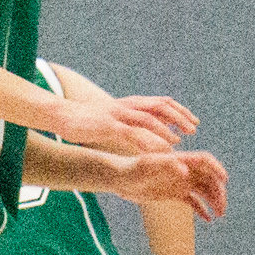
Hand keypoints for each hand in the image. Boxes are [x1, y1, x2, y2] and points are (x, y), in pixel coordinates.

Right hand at [51, 93, 191, 156]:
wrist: (61, 114)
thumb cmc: (84, 120)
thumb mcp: (110, 120)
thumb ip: (127, 124)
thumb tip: (141, 134)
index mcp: (129, 103)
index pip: (160, 102)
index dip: (179, 111)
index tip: (193, 121)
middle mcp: (127, 106)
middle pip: (160, 106)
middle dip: (179, 117)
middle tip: (193, 129)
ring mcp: (118, 114)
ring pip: (148, 120)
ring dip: (165, 131)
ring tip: (178, 143)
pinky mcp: (108, 125)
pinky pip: (131, 134)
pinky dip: (146, 142)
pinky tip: (155, 152)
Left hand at [114, 149, 227, 220]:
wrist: (120, 178)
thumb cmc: (132, 168)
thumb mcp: (148, 164)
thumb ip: (167, 164)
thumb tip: (186, 172)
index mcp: (180, 159)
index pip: (205, 160)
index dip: (217, 168)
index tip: (224, 181)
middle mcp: (184, 170)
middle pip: (209, 178)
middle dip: (218, 191)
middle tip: (222, 208)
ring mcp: (180, 182)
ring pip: (204, 191)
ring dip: (214, 201)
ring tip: (219, 215)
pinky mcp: (174, 194)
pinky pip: (193, 201)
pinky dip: (202, 209)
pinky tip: (208, 219)